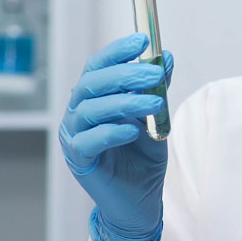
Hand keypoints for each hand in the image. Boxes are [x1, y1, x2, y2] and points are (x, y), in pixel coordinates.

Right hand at [58, 33, 173, 240]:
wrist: (140, 200)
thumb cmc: (143, 157)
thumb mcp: (155, 117)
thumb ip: (156, 89)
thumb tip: (166, 57)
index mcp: (95, 98)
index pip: (98, 66)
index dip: (118, 51)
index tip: (143, 39)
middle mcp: (79, 112)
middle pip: (93, 84)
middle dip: (126, 74)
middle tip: (154, 74)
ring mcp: (75, 136)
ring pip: (91, 109)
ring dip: (125, 102)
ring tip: (153, 102)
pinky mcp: (79, 160)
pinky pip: (89, 141)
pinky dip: (111, 132)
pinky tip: (132, 130)